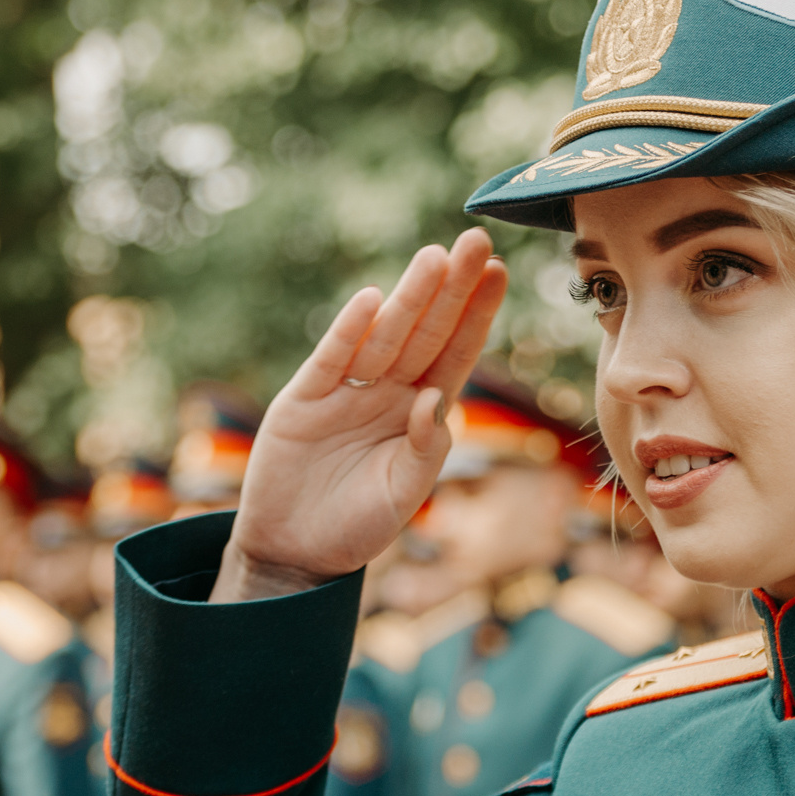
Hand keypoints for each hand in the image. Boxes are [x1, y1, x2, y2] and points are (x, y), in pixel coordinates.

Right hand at [213, 229, 506, 601]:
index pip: (456, 354)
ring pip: (385, 337)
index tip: (498, 272)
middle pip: (426, 332)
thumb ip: (425, 450)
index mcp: (419, 412)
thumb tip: (436, 399)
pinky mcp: (302, 402)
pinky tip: (371, 302)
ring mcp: (344, 392)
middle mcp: (386, 392)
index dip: (476, 315)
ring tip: (436, 257)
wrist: (296, 554)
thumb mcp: (404, 494)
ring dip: (410, 299)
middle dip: (452, 289)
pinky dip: (349, 333)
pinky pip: (331, 361)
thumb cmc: (358, 526)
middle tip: (476, 241)